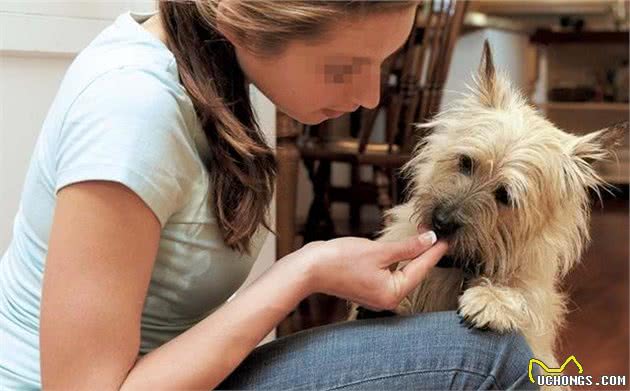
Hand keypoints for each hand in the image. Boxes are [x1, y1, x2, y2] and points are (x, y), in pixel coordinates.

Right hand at [288, 231, 447, 310]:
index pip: (421, 269)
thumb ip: (407, 247)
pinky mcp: (368, 285)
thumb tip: (430, 239)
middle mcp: (387, 298)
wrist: (309, 268)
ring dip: (411, 254)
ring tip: (424, 236)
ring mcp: (377, 293)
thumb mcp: (379, 251)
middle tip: (437, 233)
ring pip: (402, 271)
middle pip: (413, 272)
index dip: (435, 252)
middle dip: (424, 252)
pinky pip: (389, 271)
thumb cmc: (340, 261)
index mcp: (393, 293)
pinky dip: (397, 258)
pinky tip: (402, 247)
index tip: (448, 238)